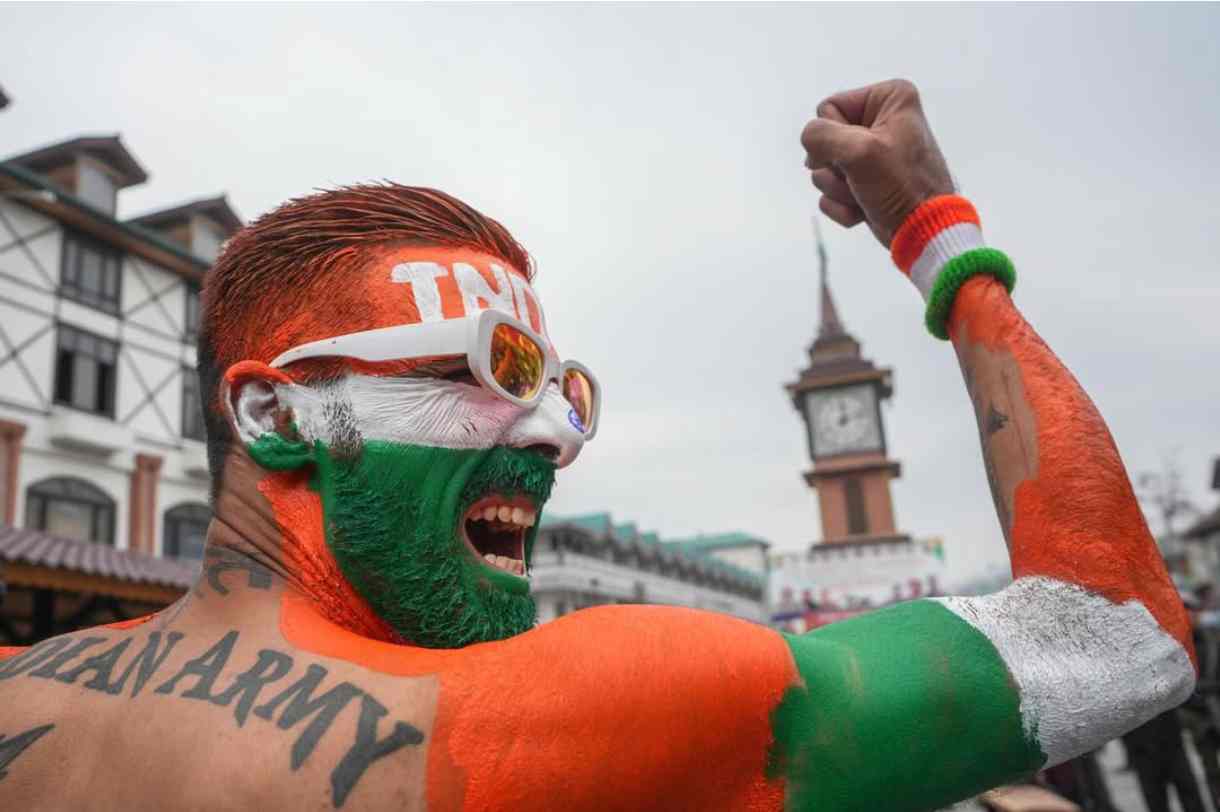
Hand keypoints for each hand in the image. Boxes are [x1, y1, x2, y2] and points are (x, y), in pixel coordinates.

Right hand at [801, 79, 954, 246]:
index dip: (834, 137)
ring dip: (839, 189)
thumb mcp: (859, 151)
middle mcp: (880, 120)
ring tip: (866, 195)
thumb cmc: (902, 187)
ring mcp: (870, 153)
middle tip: (861, 178)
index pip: (827, 107)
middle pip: (823, 139)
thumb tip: (809, 140)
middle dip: (835, 167)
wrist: (923, 231)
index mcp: (888, 98)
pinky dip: (842, 204)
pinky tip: (864, 209)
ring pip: (823, 167)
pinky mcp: (864, 180)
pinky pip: (830, 190)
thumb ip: (820, 136)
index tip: (858, 155)